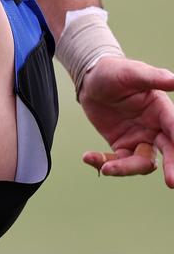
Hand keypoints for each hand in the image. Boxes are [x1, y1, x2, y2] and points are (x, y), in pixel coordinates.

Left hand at [78, 56, 173, 186]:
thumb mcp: (132, 72)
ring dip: (126, 168)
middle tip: (171, 182)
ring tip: (106, 168)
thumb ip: (153, 77)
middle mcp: (156, 128)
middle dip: (172, 166)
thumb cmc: (114, 72)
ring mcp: (139, 140)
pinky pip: (117, 161)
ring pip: (141, 162)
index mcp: (162, 110)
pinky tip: (89, 157)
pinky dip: (104, 162)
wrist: (91, 80)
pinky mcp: (122, 146)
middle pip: (168, 151)